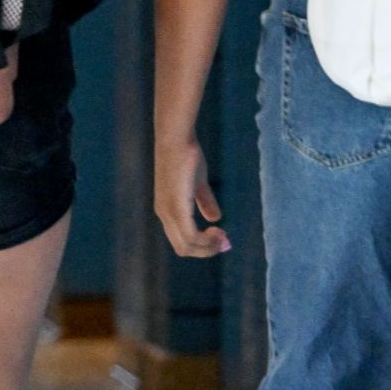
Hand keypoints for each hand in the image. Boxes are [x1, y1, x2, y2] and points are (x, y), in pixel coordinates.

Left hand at [154, 138, 228, 257]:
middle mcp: (164, 214)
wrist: (177, 139)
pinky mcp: (176, 206)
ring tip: (223, 236)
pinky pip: (190, 235)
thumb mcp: (198, 183)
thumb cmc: (186, 157)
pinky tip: (218, 229)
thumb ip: (204, 201)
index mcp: (167, 211)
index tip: (222, 238)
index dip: (202, 246)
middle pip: (183, 248)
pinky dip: (205, 240)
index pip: (181, 242)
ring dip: (209, 247)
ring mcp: (168, 211)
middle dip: (207, 250)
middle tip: (226, 242)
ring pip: (187, 246)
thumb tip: (215, 218)